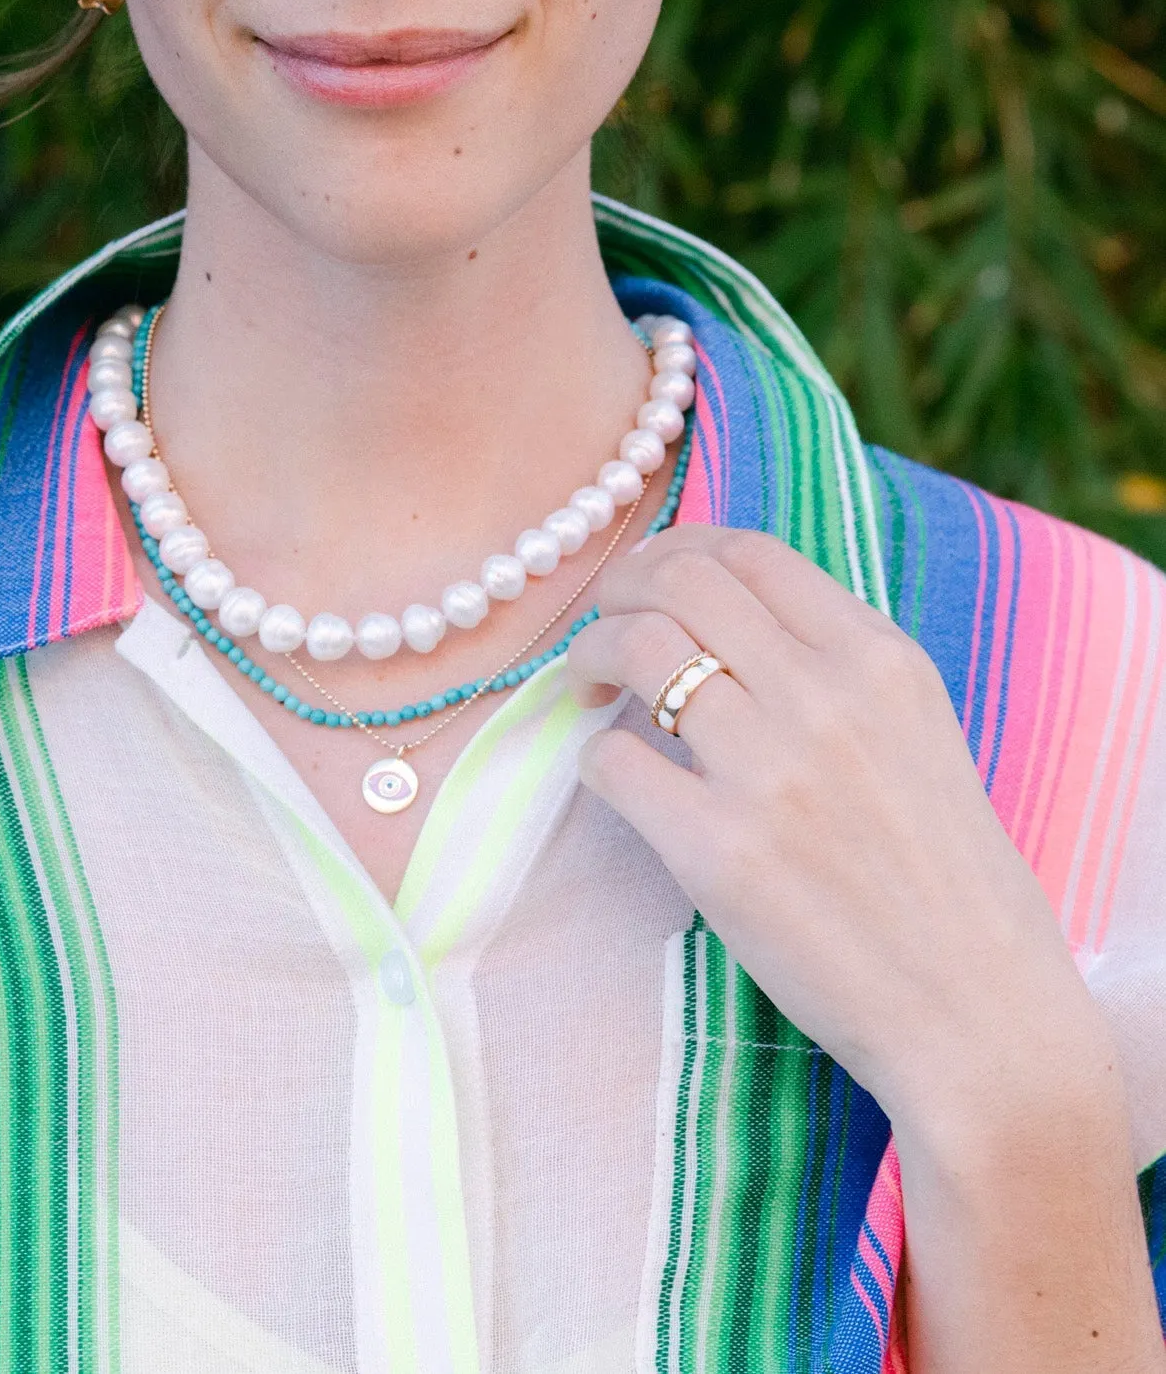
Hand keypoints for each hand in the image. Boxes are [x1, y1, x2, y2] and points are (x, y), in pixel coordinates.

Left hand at [562, 522, 1108, 1132]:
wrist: (978, 1016)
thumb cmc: (943, 880)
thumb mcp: (918, 734)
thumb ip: (833, 666)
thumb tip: (721, 614)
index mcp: (880, 661)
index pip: (749, 551)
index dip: (676, 551)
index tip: (648, 581)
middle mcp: (825, 698)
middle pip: (679, 580)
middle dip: (619, 591)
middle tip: (604, 630)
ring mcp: (768, 773)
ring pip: (633, 650)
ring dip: (590, 660)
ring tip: (590, 692)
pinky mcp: (717, 852)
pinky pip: (612, 762)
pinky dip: (595, 757)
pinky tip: (619, 778)